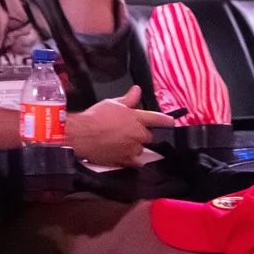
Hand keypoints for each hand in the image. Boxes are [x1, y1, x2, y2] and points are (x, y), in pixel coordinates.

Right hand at [61, 86, 175, 169]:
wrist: (82, 135)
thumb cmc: (95, 117)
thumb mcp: (112, 103)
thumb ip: (128, 99)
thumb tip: (137, 90)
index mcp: (136, 117)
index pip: (157, 118)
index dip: (166, 120)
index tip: (171, 122)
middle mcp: (138, 133)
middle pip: (149, 136)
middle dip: (142, 134)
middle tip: (129, 131)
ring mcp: (133, 148)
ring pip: (142, 149)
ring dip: (136, 146)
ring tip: (122, 142)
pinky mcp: (126, 160)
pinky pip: (136, 163)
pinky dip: (134, 160)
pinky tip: (126, 156)